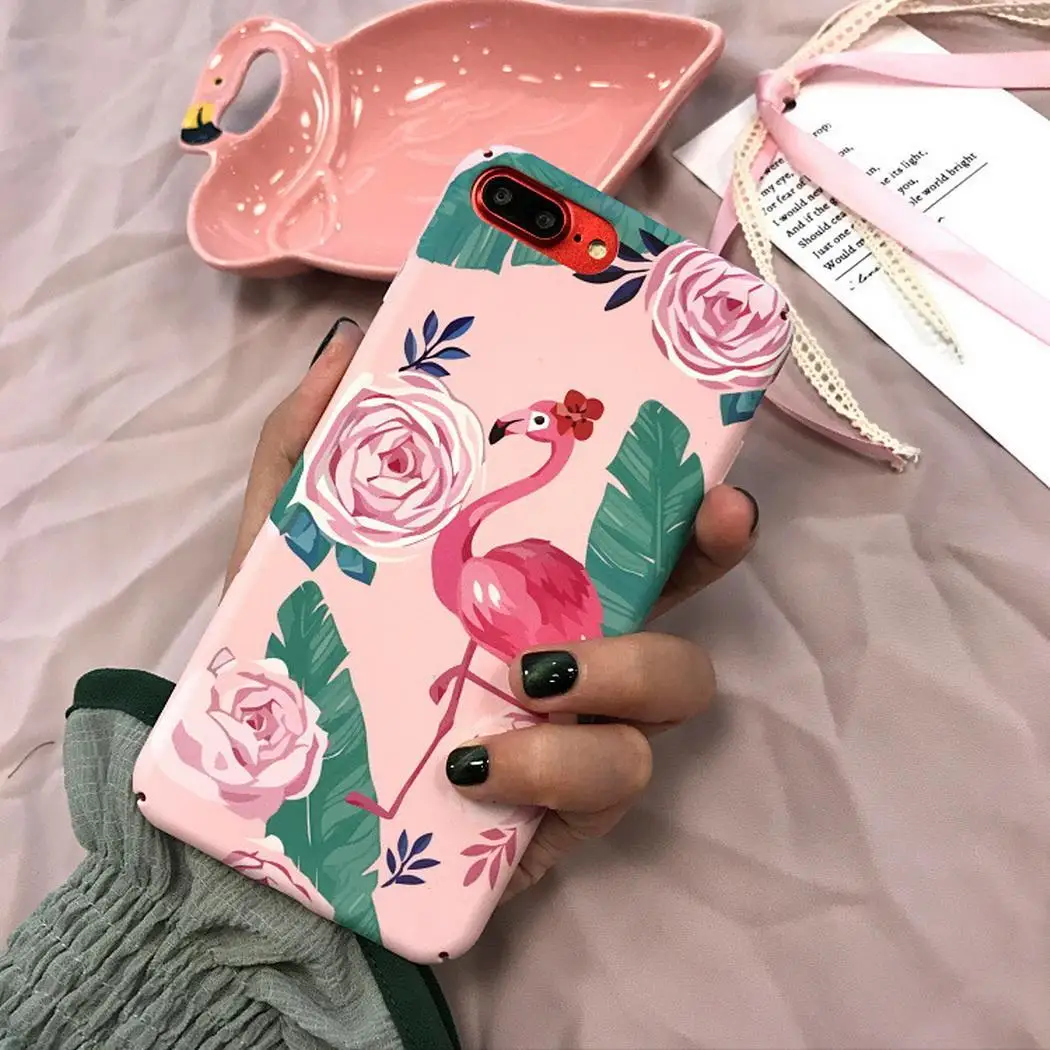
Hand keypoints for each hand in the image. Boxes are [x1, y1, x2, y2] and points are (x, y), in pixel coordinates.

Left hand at [227, 318, 758, 899]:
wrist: (276, 797)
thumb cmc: (304, 654)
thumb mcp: (291, 541)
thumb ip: (309, 445)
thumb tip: (348, 342)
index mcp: (541, 587)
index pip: (641, 538)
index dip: (696, 506)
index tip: (712, 477)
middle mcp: (582, 652)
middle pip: (690, 598)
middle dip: (711, 567)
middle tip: (705, 527)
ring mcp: (583, 736)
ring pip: (674, 696)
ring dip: (617, 673)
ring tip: (525, 673)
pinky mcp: (564, 812)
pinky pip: (611, 785)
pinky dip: (555, 767)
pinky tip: (480, 764)